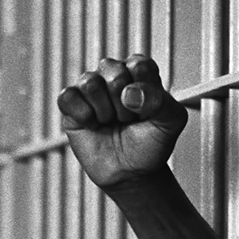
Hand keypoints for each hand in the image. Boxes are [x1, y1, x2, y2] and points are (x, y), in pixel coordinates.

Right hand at [58, 55, 187, 189]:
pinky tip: (92, 124)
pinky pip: (67, 97)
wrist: (131, 173)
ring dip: (104, 111)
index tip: (146, 112)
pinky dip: (82, 114)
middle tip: (127, 120)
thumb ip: (160, 100)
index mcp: (139, 70)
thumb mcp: (170, 121)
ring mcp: (91, 88)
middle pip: (114, 74)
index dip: (143, 94)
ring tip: (110, 122)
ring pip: (90, 83)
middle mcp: (113, 72)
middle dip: (123, 106)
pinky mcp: (71, 105)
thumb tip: (129, 93)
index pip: (139, 66)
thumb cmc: (150, 144)